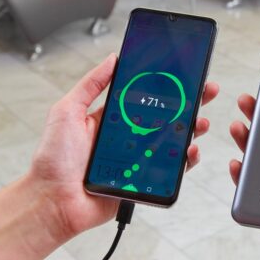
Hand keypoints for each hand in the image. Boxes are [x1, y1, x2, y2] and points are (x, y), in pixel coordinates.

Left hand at [31, 54, 219, 238]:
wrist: (52, 200)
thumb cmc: (54, 160)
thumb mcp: (67, 111)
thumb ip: (90, 85)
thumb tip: (112, 59)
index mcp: (115, 119)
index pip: (147, 97)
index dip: (166, 85)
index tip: (183, 72)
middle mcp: (131, 137)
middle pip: (168, 116)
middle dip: (190, 102)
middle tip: (206, 90)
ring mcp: (141, 158)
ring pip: (175, 141)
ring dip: (193, 129)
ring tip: (200, 121)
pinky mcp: (146, 179)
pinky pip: (172, 169)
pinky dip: (186, 160)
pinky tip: (190, 149)